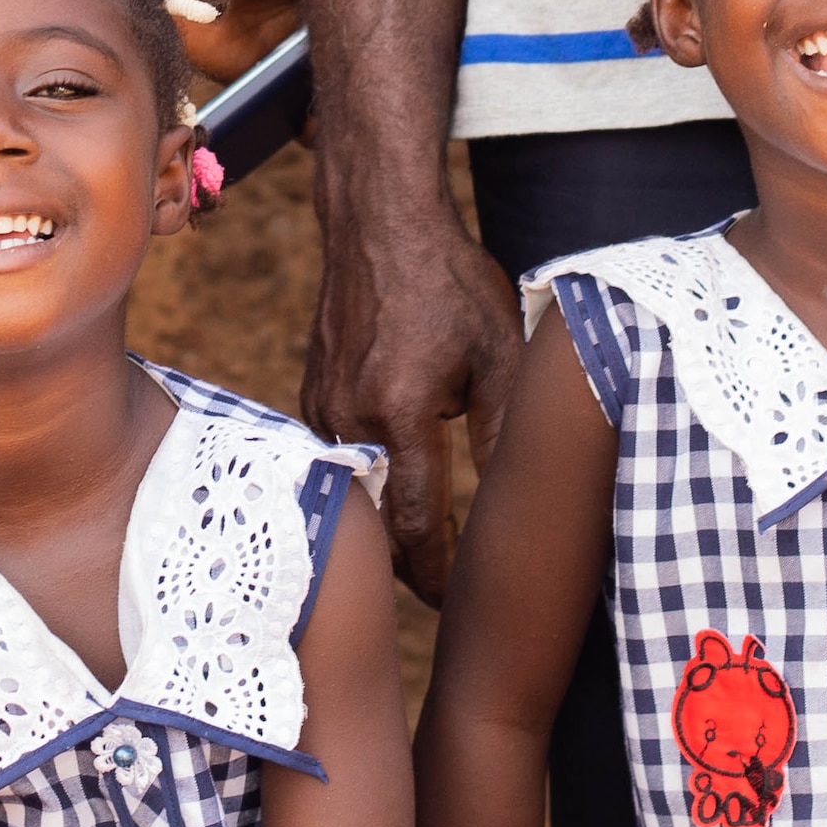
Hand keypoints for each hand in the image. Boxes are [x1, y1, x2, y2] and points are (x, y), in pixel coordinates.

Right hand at [302, 197, 521, 599]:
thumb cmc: (448, 280)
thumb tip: (514, 498)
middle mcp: (349, 417)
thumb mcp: (499, 352)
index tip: (457, 605)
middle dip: (409, 567)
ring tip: (427, 556)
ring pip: (353, 494)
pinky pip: (339, 461)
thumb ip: (504, 430)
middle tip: (448, 595)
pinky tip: (396, 493)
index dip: (435, 575)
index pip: (413, 523)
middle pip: (375, 524)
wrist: (379, 221)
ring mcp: (322, 406)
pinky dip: (367, 486)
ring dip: (386, 528)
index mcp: (400, 411)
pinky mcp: (311, 395)